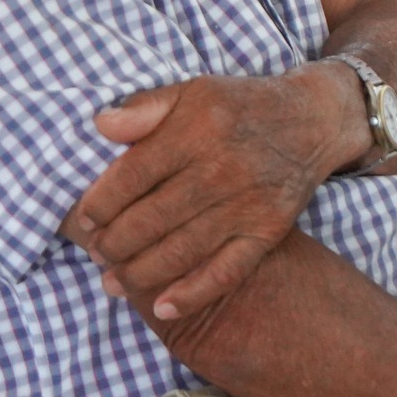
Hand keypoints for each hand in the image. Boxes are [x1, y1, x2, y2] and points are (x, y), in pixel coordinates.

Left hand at [64, 67, 368, 320]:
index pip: (131, 176)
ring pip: (180, 251)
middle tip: (96, 252)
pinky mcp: (267, 230)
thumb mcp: (193, 90)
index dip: (99, 203)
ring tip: (114, 281)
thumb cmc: (240, 105)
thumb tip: (100, 125)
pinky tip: (162, 306)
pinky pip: (226, 271)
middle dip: (112, 244)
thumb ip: (145, 107)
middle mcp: (219, 169)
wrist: (312, 119)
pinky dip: (192, 293)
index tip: (84, 218)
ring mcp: (245, 204)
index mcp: (196, 130)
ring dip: (138, 274)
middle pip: (149, 220)